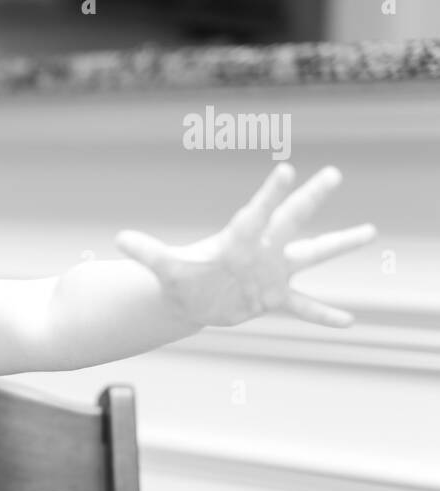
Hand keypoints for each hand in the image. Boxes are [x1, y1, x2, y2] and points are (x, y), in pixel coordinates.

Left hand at [113, 164, 375, 327]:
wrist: (192, 299)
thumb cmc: (180, 278)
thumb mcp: (164, 268)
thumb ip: (148, 253)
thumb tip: (120, 239)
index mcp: (237, 240)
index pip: (257, 212)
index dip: (271, 193)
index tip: (286, 169)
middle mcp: (261, 251)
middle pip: (290, 220)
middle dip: (310, 198)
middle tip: (333, 173)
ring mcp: (272, 273)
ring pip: (311, 255)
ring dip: (338, 243)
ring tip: (369, 230)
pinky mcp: (274, 298)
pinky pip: (304, 306)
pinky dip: (323, 314)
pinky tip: (348, 321)